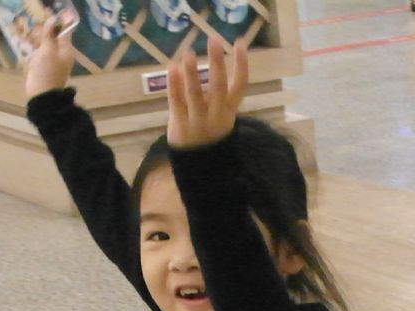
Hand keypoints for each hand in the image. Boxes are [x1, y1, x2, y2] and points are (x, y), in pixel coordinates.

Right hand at [22, 9, 76, 98]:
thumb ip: (49, 35)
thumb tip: (51, 20)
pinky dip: (34, 50)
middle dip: (43, 33)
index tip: (45, 21)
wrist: (42, 95)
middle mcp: (61, 54)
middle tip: (34, 33)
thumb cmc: (46, 71)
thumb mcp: (47, 50)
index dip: (55, 24)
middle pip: (53, 37)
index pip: (64, 32)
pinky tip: (28, 50)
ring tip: (30, 41)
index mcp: (66, 50)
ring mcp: (53, 61)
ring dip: (37, 41)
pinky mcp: (44, 67)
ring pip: (45, 45)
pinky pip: (40, 54)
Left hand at [168, 35, 249, 149]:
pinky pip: (176, 102)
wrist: (200, 167)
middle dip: (217, 63)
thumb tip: (204, 63)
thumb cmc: (210, 134)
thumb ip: (215, 93)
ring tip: (189, 52)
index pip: (240, 85)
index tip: (240, 43)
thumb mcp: (220, 115)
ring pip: (195, 94)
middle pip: (219, 87)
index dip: (242, 64)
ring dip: (192, 73)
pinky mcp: (179, 125)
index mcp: (229, 111)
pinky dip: (174, 85)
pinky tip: (172, 67)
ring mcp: (197, 120)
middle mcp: (216, 115)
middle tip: (213, 40)